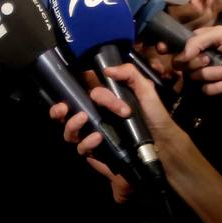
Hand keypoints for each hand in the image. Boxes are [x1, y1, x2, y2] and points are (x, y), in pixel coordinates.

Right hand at [49, 63, 180, 202]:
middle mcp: (93, 118)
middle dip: (57, 109)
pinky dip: (86, 142)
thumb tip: (107, 69)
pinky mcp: (96, 153)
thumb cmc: (154, 116)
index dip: (77, 87)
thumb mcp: (145, 90)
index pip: (81, 91)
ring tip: (83, 119)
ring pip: (68, 132)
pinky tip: (97, 137)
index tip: (93, 89)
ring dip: (71, 125)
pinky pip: (81, 148)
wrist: (164, 144)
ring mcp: (92, 136)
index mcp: (102, 102)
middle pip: (65, 113)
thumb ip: (130, 74)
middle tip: (62, 107)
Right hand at [174, 25, 221, 92]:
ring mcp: (207, 74)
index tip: (162, 48)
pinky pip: (206, 90)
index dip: (168, 47)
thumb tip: (181, 54)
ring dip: (214, 73)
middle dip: (196, 62)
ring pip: (195, 78)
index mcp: (200, 42)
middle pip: (181, 64)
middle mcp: (199, 58)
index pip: (177, 45)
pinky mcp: (215, 88)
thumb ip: (198, 40)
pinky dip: (220, 86)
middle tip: (209, 58)